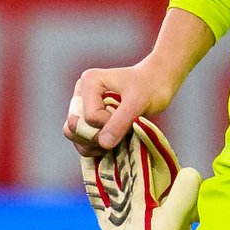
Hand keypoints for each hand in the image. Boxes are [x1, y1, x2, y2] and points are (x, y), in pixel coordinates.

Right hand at [64, 53, 185, 152]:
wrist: (157, 83)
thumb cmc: (150, 87)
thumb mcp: (138, 102)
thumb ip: (120, 121)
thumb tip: (103, 144)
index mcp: (89, 82)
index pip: (90, 117)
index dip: (108, 125)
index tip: (128, 119)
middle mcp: (81, 94)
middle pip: (73, 127)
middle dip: (95, 137)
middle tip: (118, 134)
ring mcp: (82, 107)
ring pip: (73, 135)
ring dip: (92, 145)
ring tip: (115, 140)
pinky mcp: (87, 120)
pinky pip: (81, 140)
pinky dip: (93, 147)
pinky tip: (111, 144)